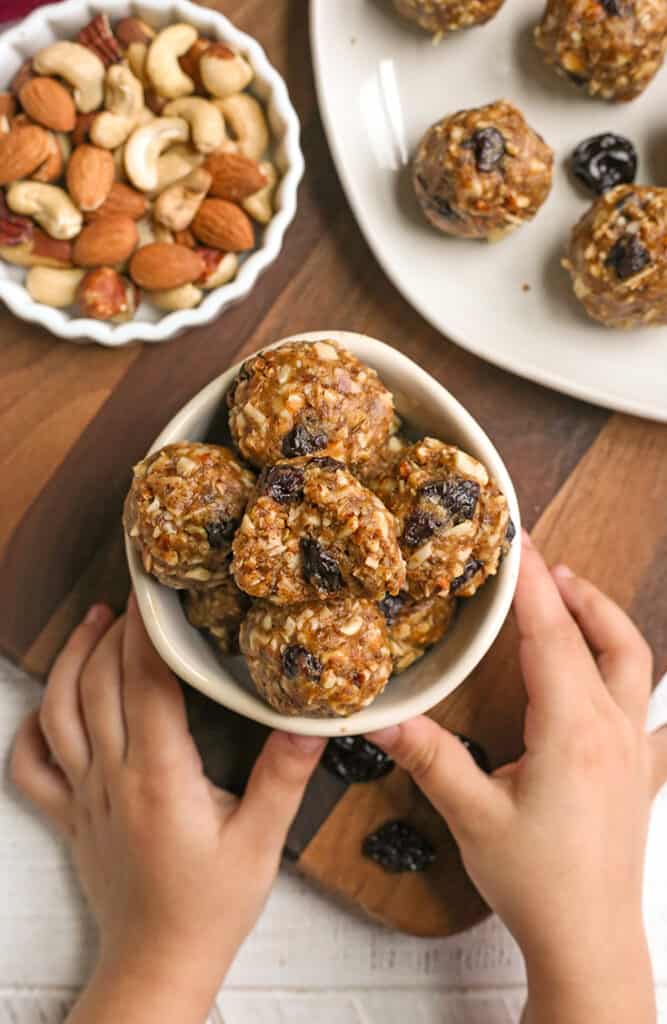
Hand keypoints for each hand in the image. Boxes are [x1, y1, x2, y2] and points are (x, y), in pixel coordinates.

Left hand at [11, 595, 323, 1023]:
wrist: (160, 964)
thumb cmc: (213, 905)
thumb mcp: (261, 843)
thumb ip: (282, 777)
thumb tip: (310, 720)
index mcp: (160, 776)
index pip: (147, 682)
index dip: (149, 631)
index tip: (157, 592)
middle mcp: (113, 777)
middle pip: (100, 684)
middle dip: (114, 631)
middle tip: (134, 594)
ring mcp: (83, 796)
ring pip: (59, 713)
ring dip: (71, 661)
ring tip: (92, 623)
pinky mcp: (69, 816)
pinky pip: (32, 766)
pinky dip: (33, 727)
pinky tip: (50, 704)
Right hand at [368, 532, 665, 1023]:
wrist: (589, 941)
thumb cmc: (537, 883)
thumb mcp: (472, 816)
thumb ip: (428, 757)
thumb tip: (380, 717)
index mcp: (573, 729)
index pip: (551, 635)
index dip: (530, 584)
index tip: (516, 541)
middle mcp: (614, 730)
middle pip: (605, 637)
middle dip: (574, 591)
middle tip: (540, 564)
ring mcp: (635, 752)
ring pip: (636, 665)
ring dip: (606, 623)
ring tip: (573, 598)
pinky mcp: (640, 775)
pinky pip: (653, 714)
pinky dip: (637, 681)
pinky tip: (620, 684)